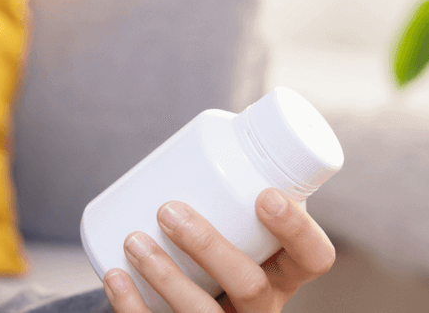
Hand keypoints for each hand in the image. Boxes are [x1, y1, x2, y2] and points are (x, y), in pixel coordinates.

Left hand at [102, 188, 335, 311]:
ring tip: (133, 239)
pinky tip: (114, 276)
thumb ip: (230, 197)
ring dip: (164, 275)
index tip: (264, 194)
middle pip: (249, 286)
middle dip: (209, 246)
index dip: (297, 230)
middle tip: (168, 210)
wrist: (187, 312)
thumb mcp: (238, 237)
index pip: (314, 258)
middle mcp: (262, 309)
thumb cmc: (212, 259)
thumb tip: (197, 133)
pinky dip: (130, 304)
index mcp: (284, 276)